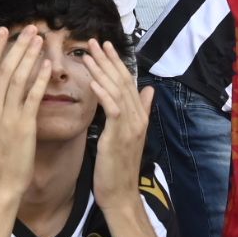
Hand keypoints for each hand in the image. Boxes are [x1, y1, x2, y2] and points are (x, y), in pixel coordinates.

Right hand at [0, 26, 48, 200]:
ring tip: (40, 39)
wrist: (1, 183)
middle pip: (3, 69)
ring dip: (29, 56)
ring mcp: (7, 117)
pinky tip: (48, 66)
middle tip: (29, 28)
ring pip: (17, 79)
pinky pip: (32, 97)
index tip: (4, 31)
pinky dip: (40, 80)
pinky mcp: (24, 126)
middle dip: (16, 46)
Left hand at [82, 39, 152, 212]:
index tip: (104, 46)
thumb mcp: (129, 136)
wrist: (121, 194)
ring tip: (88, 54)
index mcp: (138, 116)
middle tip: (94, 42)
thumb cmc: (120, 167)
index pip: (128, 82)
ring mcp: (130, 126)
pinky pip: (112, 109)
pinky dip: (103, 92)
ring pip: (117, 91)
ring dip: (102, 70)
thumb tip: (149, 89)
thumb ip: (139, 111)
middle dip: (108, 60)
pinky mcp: (119, 136)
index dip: (116, 63)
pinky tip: (93, 80)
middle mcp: (137, 117)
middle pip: (123, 81)